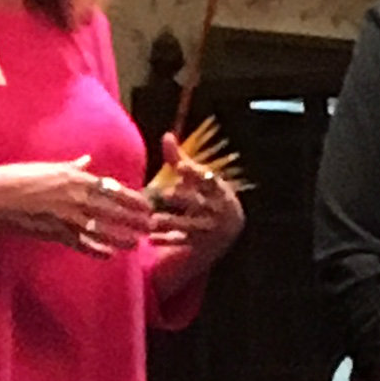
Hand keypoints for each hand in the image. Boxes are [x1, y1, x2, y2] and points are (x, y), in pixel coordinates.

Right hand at [0, 155, 152, 258]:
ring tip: (136, 243)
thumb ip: (71, 167)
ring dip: (120, 237)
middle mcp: (74, 196)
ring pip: (101, 229)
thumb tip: (87, 161)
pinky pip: (81, 243)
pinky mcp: (55, 233)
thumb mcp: (47, 168)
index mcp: (74, 177)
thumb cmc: (17, 178)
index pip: (111, 188)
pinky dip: (96, 250)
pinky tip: (108, 256)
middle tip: (151, 226)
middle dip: (133, 219)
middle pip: (112, 209)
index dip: (131, 198)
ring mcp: (66, 216)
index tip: (146, 204)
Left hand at [148, 132, 244, 259]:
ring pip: (189, 225)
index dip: (194, 173)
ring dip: (172, 222)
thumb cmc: (207, 196)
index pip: (208, 180)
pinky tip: (151, 239)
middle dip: (183, 198)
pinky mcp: (201, 245)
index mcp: (219, 190)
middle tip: (165, 193)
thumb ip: (181, 159)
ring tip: (153, 220)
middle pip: (199, 203)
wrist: (227, 231)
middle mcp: (218, 210)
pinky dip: (167, 241)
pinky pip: (182, 243)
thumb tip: (167, 135)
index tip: (179, 166)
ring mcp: (210, 229)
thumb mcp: (198, 179)